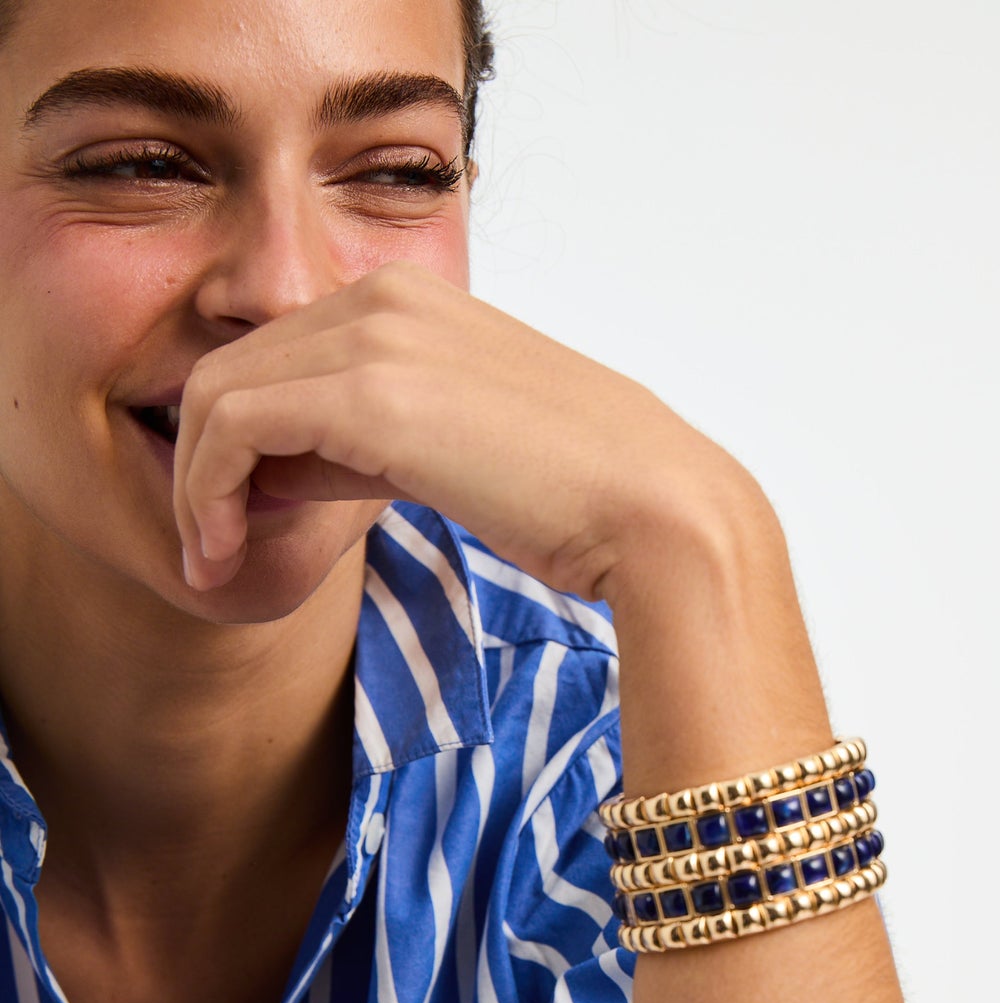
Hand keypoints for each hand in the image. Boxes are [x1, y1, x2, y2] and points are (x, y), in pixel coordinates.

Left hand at [172, 258, 713, 597]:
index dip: (241, 439)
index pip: (278, 353)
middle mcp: (385, 297)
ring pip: (214, 391)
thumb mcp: (453, 454)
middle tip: (211, 545)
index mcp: (413, 299)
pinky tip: (222, 549)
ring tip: (212, 558)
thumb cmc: (576, 500)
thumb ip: (364, 444)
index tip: (245, 517)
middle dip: (202, 461)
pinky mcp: (365, 394)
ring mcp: (374, 337)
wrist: (652, 512)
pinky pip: (229, 427)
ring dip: (196, 483)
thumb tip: (278, 473)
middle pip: (232, 363)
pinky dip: (206, 491)